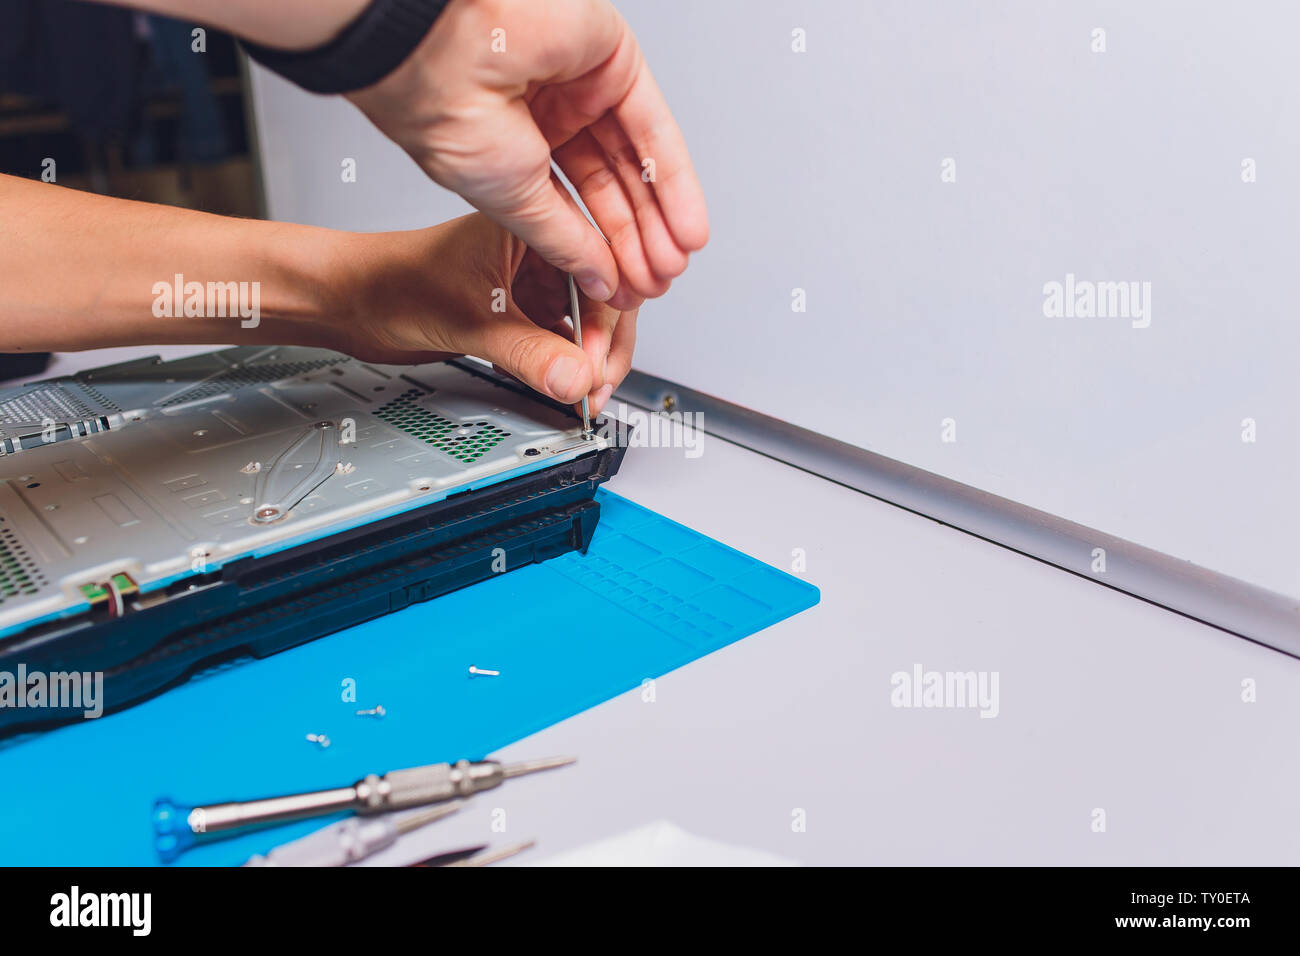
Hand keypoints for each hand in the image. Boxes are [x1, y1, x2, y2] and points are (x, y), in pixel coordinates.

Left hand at [327, 212, 634, 413]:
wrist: (353, 304)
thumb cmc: (394, 281)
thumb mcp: (471, 320)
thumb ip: (528, 353)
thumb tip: (576, 378)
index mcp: (532, 224)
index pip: (601, 268)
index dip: (609, 320)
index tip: (598, 363)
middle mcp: (539, 251)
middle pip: (602, 300)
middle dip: (603, 349)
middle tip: (595, 388)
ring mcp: (531, 283)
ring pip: (585, 325)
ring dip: (587, 362)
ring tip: (582, 394)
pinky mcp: (521, 313)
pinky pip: (560, 342)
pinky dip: (565, 367)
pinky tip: (562, 386)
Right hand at [346, 0, 708, 309]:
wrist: (442, 54)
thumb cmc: (446, 113)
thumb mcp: (515, 200)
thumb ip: (565, 241)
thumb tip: (597, 278)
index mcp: (510, 143)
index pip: (571, 205)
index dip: (599, 250)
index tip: (622, 289)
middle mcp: (547, 111)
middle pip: (607, 185)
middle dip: (635, 240)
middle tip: (654, 283)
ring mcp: (581, 84)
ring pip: (633, 159)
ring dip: (659, 218)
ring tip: (672, 265)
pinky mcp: (613, 57)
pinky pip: (653, 125)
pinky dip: (674, 180)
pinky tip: (685, 226)